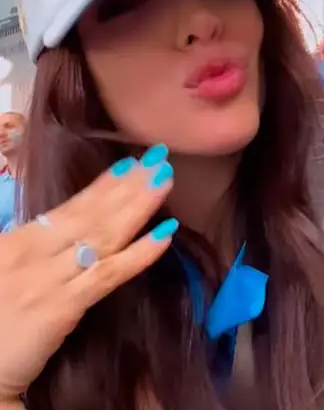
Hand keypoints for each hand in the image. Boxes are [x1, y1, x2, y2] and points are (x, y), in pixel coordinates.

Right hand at [0, 146, 176, 400]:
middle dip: (128, 183)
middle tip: (160, 157)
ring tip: (166, 179)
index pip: (69, 207)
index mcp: (15, 242)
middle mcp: (31, 252)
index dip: (103, 184)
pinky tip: (166, 234)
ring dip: (138, 204)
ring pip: (103, 234)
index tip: (132, 162)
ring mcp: (48, 277)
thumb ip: (31, 252)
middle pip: (91, 212)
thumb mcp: (4, 273)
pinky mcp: (62, 306)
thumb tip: (63, 235)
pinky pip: (109, 274)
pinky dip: (140, 253)